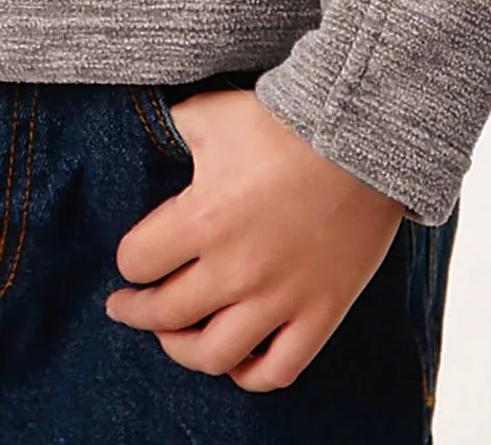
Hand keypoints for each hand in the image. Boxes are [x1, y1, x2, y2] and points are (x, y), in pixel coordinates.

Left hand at [106, 87, 404, 391]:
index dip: (128, 261)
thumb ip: (171, 127)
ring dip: (182, 349)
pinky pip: (278, 371)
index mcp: (203, 218)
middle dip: (137, 311)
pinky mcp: (320, 312)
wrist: (362, 137)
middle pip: (165, 314)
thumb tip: (146, 133)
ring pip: (214, 355)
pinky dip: (250, 375)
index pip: (137, 262)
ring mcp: (280, 297)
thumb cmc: (284, 121)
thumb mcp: (212, 114)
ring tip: (173, 335)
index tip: (132, 260)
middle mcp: (236, 268)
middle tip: (128, 306)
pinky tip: (236, 359)